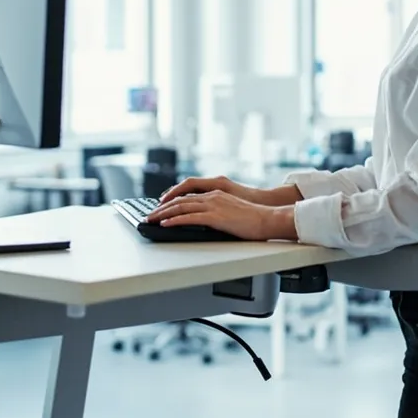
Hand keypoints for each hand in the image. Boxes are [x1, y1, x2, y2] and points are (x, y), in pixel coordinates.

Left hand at [159, 175, 299, 207]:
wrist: (268, 218)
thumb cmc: (255, 218)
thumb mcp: (233, 209)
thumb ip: (218, 210)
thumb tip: (207, 219)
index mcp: (216, 193)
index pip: (188, 194)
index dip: (172, 199)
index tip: (160, 206)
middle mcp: (212, 196)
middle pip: (180, 199)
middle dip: (162, 207)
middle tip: (149, 215)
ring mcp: (213, 205)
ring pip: (181, 207)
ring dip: (163, 214)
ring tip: (151, 219)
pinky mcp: (215, 217)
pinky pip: (189, 218)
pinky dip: (175, 221)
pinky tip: (165, 224)